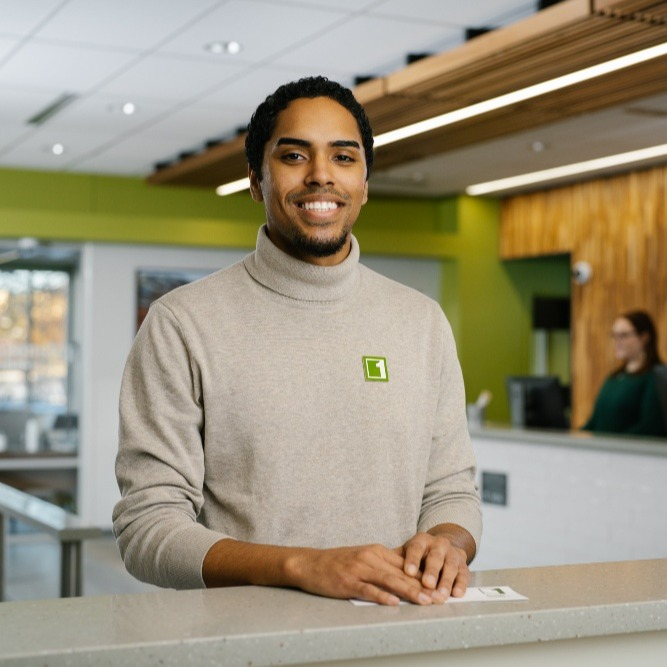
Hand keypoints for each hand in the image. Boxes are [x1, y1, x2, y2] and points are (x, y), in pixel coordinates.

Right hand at [286, 543, 439, 605]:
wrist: (310, 563)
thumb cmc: (338, 563)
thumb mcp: (364, 558)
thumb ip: (384, 564)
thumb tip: (408, 574)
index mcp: (377, 551)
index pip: (406, 564)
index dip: (425, 575)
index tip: (441, 585)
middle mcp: (371, 557)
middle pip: (402, 573)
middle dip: (424, 586)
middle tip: (440, 597)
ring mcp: (359, 569)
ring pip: (390, 580)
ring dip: (410, 591)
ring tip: (425, 601)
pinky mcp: (348, 582)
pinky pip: (368, 590)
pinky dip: (382, 596)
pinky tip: (394, 603)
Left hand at [395, 530, 469, 600]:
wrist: (442, 547)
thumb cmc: (419, 554)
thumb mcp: (407, 553)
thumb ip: (395, 561)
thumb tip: (378, 570)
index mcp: (422, 540)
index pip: (416, 548)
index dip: (412, 560)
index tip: (408, 572)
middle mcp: (439, 545)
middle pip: (435, 557)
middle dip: (432, 571)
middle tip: (427, 584)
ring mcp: (453, 554)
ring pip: (450, 567)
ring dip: (446, 582)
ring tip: (440, 596)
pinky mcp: (464, 566)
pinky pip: (464, 575)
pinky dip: (460, 584)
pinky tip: (456, 593)